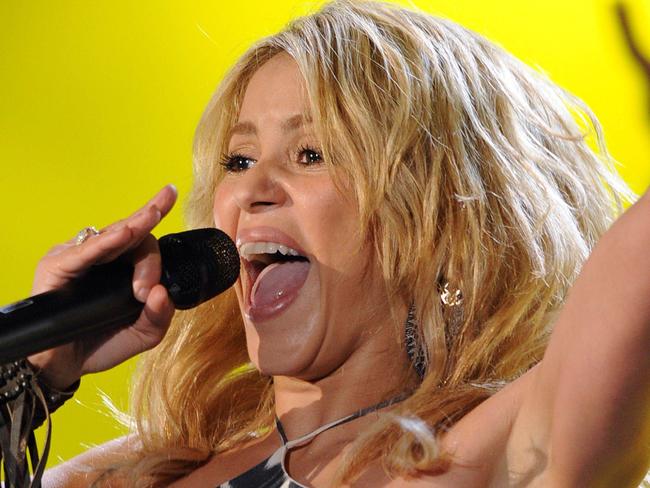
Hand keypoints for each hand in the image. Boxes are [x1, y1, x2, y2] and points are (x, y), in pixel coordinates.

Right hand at [27, 185, 177, 389]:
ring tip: (145, 268)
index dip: (155, 211)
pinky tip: (125, 234)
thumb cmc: (102, 343)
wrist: (64, 367)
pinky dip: (107, 243)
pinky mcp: (59, 265)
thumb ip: (160, 315)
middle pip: (135, 236)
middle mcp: (101, 255)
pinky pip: (87, 251)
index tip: (170, 191)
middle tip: (148, 291)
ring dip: (136, 248)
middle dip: (150, 260)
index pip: (142, 235)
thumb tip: (164, 293)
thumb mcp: (143, 334)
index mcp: (121, 265)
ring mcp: (79, 256)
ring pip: (115, 238)